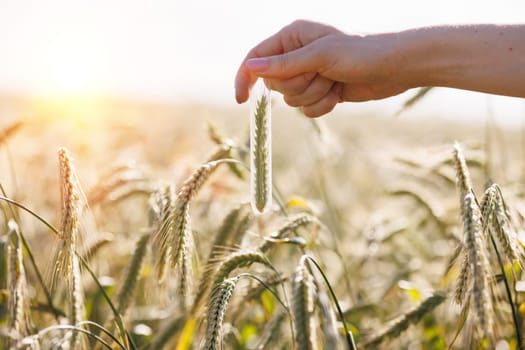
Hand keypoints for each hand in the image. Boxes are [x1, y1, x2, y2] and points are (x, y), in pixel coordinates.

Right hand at [234, 20, 408, 116]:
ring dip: (313, 95)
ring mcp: (310, 74)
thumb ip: (284, 63)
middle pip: (275, 84)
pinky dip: (321, 106)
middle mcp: (297, 55)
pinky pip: (306, 110)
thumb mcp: (320, 55)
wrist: (395, 68)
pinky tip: (338, 94)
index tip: (241, 99)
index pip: (257, 58)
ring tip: (334, 82)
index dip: (245, 77)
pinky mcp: (321, 91)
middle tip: (321, 74)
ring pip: (291, 100)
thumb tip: (250, 66)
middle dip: (298, 85)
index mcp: (293, 37)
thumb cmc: (362, 51)